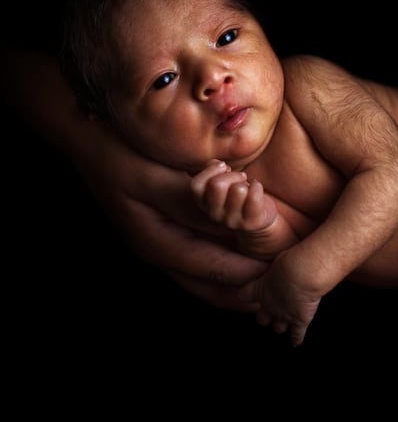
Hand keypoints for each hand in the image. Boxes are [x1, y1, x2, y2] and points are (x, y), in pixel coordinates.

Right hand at [2, 51, 267, 312]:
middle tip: (290, 286)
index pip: (217, 272)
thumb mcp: (149, 175)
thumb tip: (231, 218)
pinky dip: (228, 255)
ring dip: (242, 275)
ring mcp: (162, 239)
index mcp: (158, 243)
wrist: (83, 134)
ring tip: (278, 273)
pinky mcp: (165, 225)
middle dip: (251, 288)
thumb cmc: (113, 151)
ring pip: (209, 272)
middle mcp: (162, 249)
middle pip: (214, 284)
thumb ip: (188, 199)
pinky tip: (249, 245)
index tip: (288, 276)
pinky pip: (203, 251)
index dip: (255, 276)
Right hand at [190, 159, 273, 230]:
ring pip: (238, 190)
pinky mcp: (250, 223)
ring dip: (246, 183)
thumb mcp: (223, 179)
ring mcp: (232, 221)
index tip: (224, 167)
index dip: (210, 171)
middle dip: (233, 175)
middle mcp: (214, 214)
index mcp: (204, 203)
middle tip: (241, 177)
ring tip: (248, 187)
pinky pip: (254, 198)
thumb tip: (217, 164)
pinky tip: (256, 189)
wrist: (260, 216)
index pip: (196, 185)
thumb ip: (214, 168)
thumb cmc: (238, 191)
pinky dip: (257, 187)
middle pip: (217, 185)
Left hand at [239, 251, 321, 345]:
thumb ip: (271, 259)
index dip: (247, 296)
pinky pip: (296, 334)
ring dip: (280, 326)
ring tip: (280, 326)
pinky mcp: (299, 320)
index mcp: (259, 288)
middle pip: (261, 317)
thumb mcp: (275, 256)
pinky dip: (296, 338)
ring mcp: (283, 315)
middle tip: (265, 315)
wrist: (301, 274)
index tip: (245, 295)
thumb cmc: (289, 260)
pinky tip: (295, 342)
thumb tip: (274, 250)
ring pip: (278, 327)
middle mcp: (269, 305)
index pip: (245, 295)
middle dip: (264, 316)